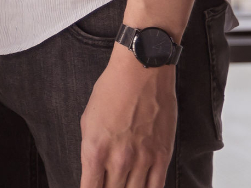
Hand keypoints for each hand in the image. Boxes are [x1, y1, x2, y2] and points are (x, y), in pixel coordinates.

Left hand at [79, 43, 177, 187]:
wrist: (140, 73)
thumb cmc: (110, 92)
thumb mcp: (87, 121)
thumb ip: (91, 151)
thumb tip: (94, 173)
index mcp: (94, 150)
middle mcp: (118, 159)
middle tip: (108, 186)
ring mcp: (142, 160)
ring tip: (123, 187)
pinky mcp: (162, 156)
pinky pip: (157, 187)